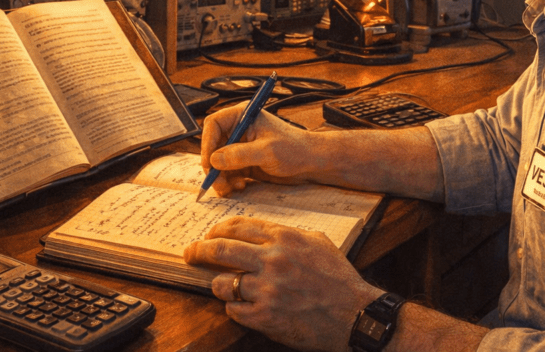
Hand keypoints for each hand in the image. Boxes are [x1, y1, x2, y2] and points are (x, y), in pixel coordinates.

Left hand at [183, 217, 382, 351]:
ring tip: (222, 285)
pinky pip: (233, 310)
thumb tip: (261, 233)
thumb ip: (288, 235)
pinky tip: (241, 306)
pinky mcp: (265, 317)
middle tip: (190, 253)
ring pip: (222, 283)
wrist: (354, 314)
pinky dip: (233, 308)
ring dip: (218, 284)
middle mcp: (273, 261)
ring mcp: (267, 290)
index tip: (209, 235)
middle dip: (199, 250)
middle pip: (220, 250)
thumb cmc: (338, 279)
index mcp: (285, 238)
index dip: (217, 230)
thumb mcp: (318, 242)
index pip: (237, 227)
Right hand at [200, 103, 312, 196]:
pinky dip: (229, 182)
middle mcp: (239, 130)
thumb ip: (240, 155)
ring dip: (220, 177)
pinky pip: (227, 172)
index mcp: (243, 116)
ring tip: (231, 188)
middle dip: (213, 167)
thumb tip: (214, 160)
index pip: (213, 125)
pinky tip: (239, 187)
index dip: (207, 144)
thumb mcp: (267, 151)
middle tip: (218, 183)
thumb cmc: (295, 149)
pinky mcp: (244, 162)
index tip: (209, 163)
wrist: (311, 162)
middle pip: (212, 146)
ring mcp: (241, 147)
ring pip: (218, 163)